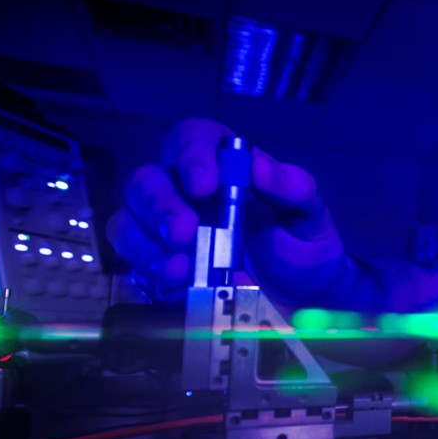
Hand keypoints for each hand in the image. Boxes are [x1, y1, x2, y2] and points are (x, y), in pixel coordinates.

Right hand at [105, 118, 347, 305]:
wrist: (303, 298)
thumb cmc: (302, 245)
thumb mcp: (309, 215)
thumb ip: (292, 188)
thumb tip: (259, 167)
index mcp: (222, 166)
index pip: (191, 139)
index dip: (191, 155)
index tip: (204, 184)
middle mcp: (185, 192)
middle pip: (147, 180)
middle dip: (159, 205)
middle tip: (183, 232)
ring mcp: (165, 230)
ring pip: (128, 221)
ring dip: (145, 245)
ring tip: (179, 269)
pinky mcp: (159, 266)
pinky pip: (134, 264)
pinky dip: (149, 274)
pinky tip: (176, 285)